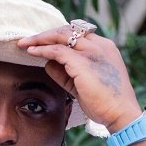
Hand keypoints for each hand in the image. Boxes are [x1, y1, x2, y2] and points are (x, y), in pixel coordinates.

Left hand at [17, 26, 141, 132]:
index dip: (58, 37)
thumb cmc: (105, 104)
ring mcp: (92, 51)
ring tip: (24, 44)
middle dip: (46, 34)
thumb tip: (47, 63)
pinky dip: (42, 50)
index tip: (42, 42)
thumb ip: (66, 73)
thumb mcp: (83, 84)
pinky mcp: (82, 61)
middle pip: (67, 31)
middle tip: (28, 40)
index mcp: (104, 48)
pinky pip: (57, 50)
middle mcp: (99, 45)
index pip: (77, 35)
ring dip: (40, 39)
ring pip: (61, 36)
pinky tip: (31, 52)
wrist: (121, 114)